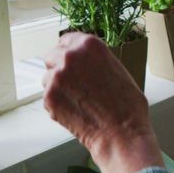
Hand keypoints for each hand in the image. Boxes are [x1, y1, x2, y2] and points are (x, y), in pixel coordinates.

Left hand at [42, 32, 163, 172]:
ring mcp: (57, 76)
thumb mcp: (116, 69)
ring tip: (78, 102)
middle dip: (59, 68)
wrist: (121, 133)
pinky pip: (48, 97)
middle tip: (71, 85)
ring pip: (47, 78)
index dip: (67, 52)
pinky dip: (57, 105)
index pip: (66, 39)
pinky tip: (75, 112)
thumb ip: (94, 60)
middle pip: (51, 56)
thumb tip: (82, 61)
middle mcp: (70, 56)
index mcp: (89, 45)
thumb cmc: (126, 105)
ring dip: (57, 88)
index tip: (68, 60)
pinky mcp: (49, 97)